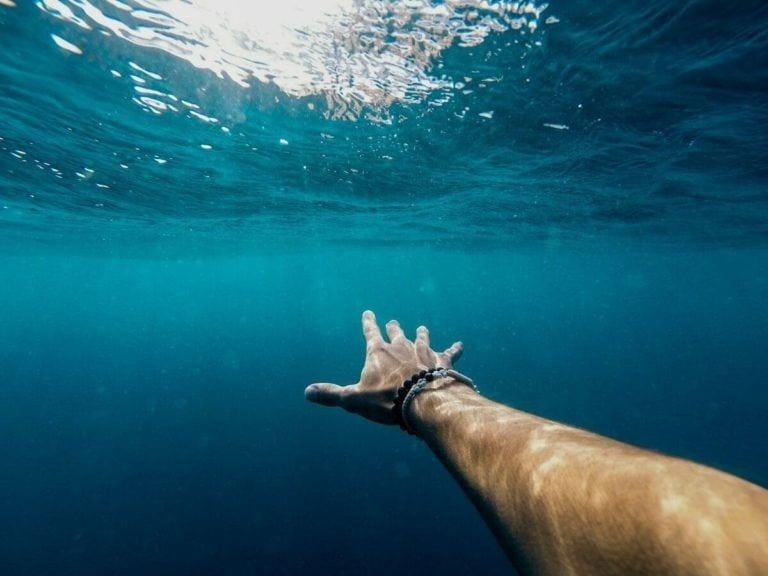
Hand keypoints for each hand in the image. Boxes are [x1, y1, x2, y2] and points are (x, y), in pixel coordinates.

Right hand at [304, 310, 463, 423]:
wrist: (422, 401)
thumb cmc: (386, 400)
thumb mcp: (353, 399)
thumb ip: (331, 395)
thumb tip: (307, 392)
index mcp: (378, 352)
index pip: (370, 332)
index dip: (368, 322)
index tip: (368, 312)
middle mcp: (401, 346)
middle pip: (396, 332)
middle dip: (393, 327)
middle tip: (393, 322)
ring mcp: (423, 351)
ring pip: (421, 337)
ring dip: (421, 334)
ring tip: (422, 328)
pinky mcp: (442, 360)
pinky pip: (450, 353)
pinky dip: (455, 349)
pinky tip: (461, 345)